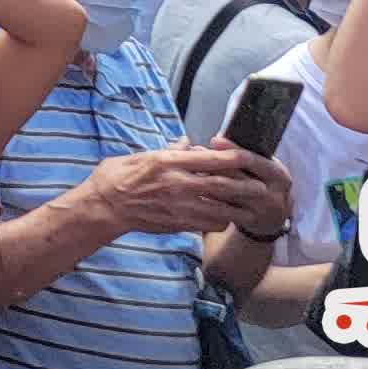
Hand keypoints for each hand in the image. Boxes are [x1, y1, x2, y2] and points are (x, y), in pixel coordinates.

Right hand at [90, 140, 281, 239]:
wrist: (106, 206)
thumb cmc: (118, 176)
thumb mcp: (142, 156)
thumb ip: (168, 151)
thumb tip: (187, 144)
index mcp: (169, 163)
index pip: (209, 159)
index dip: (232, 158)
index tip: (248, 156)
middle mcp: (178, 184)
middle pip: (222, 186)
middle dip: (245, 187)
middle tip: (262, 187)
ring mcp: (180, 206)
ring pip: (221, 209)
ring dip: (239, 209)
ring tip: (252, 208)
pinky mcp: (179, 224)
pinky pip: (208, 224)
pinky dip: (220, 221)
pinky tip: (224, 219)